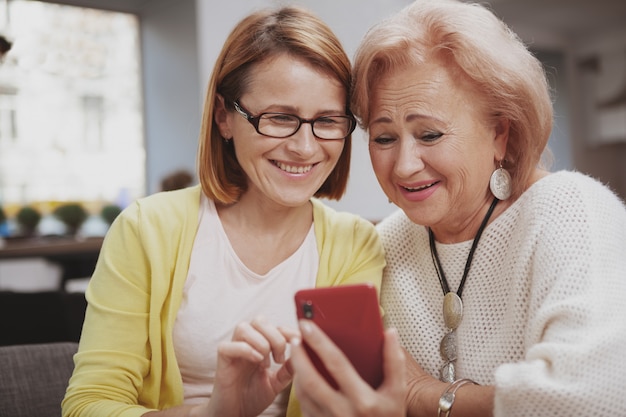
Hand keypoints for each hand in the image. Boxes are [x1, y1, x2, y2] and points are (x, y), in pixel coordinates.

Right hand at [207, 316, 298, 416]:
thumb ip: (288, 369)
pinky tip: (257, 362)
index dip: (287, 330)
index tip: (298, 342)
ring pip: (243, 327)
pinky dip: (245, 350)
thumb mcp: (277, 383)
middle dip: (274, 336)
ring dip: (260, 342)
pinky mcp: (222, 361)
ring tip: (266, 363)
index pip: (273, 326)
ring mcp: (233, 351)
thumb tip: (302, 354)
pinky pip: (228, 345)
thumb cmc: (252, 397)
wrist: (235, 414)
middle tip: (279, 358)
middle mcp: (246, 344)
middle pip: (259, 320)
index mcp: (259, 346)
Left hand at [290, 320, 405, 416]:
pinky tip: (302, 376)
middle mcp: (343, 412)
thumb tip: (390, 333)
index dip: (319, 342)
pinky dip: (300, 389)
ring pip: (303, 394)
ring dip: (297, 372)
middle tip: (295, 338)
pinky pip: (305, 406)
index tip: (307, 325)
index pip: (336, 363)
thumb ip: (394, 361)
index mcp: (363, 400)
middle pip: (310, 379)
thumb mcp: (398, 392)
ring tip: (297, 353)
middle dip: (299, 356)